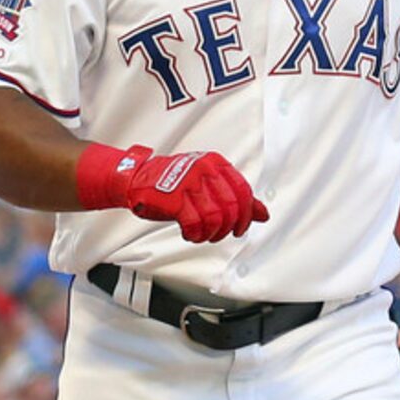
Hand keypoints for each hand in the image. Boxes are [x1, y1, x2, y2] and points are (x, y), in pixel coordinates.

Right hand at [120, 145, 268, 243]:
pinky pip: (195, 224)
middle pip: (232, 208)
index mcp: (216, 163)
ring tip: (203, 234)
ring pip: (216, 219)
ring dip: (211, 234)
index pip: (244, 191)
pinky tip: (190, 233)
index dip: (245, 215)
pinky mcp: (174, 199)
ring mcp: (189, 183)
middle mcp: (204, 170)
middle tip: (219, 234)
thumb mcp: (209, 184)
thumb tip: (262, 213)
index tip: (240, 227)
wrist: (137, 179)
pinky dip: (195, 235)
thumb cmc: (172, 182)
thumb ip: (236, 197)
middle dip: (228, 228)